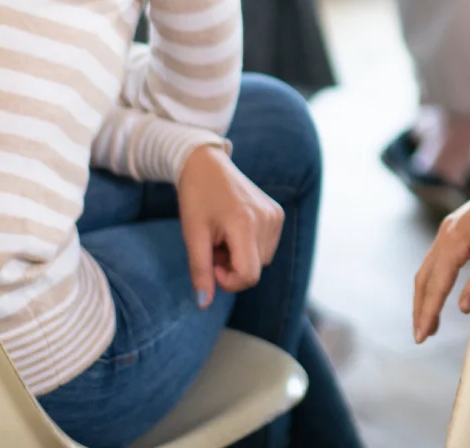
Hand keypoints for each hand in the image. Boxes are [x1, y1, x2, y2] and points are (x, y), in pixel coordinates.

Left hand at [177, 144, 283, 306]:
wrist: (207, 164)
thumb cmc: (196, 198)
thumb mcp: (193, 236)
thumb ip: (200, 271)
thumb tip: (203, 304)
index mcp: (246, 224)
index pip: (249, 276)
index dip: (228, 281)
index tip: (210, 265)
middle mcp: (268, 220)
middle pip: (255, 270)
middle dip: (231, 267)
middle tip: (212, 245)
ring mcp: (275, 216)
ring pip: (261, 260)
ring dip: (240, 257)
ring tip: (222, 235)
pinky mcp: (277, 214)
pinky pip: (266, 247)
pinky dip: (249, 246)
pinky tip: (234, 228)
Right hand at [412, 166, 469, 342]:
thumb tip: (463, 309)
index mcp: (455, 239)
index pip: (435, 284)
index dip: (428, 312)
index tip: (421, 337)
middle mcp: (446, 232)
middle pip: (424, 277)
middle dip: (421, 307)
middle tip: (421, 336)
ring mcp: (450, 227)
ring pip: (428, 267)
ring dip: (426, 294)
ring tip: (428, 321)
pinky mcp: (457, 225)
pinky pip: (437, 257)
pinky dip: (434, 278)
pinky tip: (440, 292)